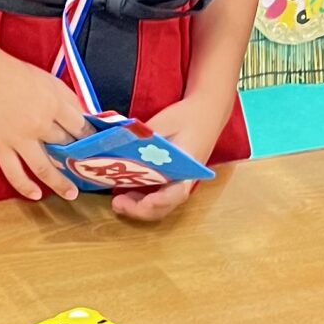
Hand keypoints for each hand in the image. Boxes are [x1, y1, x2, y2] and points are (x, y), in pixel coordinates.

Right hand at [0, 53, 96, 202]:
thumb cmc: (17, 74)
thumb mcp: (50, 81)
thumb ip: (69, 101)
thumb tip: (85, 118)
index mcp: (53, 104)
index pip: (80, 128)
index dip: (91, 138)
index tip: (97, 146)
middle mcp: (39, 124)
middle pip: (65, 146)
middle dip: (76, 156)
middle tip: (86, 167)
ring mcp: (19, 138)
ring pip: (44, 167)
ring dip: (60, 183)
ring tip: (71, 193)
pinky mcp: (1, 146)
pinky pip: (13, 172)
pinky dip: (25, 186)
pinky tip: (35, 195)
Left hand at [110, 94, 225, 224]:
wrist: (207, 112)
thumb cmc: (188, 116)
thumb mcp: (164, 121)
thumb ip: (143, 137)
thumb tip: (118, 147)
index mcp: (188, 167)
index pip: (177, 193)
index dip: (159, 202)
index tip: (142, 201)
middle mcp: (185, 181)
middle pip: (165, 207)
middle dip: (139, 210)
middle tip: (117, 203)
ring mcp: (179, 183)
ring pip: (161, 206)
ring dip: (139, 207)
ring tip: (118, 201)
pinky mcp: (173, 180)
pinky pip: (159, 196)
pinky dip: (143, 199)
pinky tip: (127, 190)